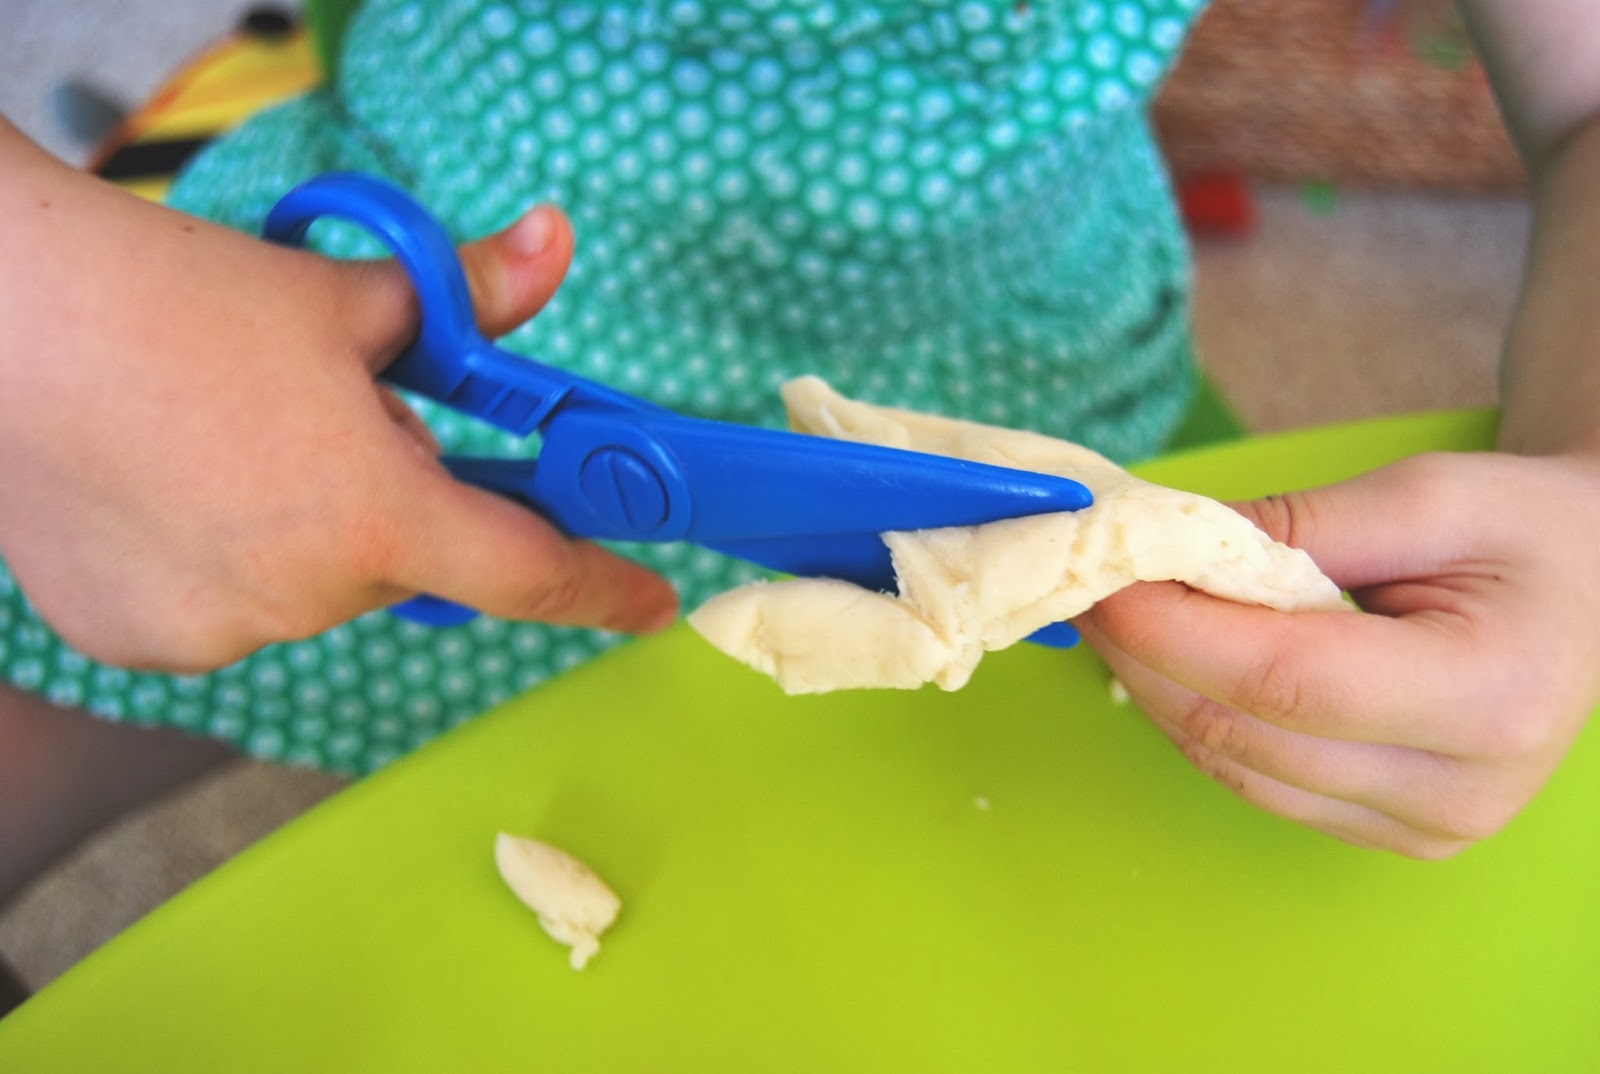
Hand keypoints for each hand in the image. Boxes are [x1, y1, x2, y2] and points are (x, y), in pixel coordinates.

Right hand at [0, 122, 676, 671]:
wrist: (3, 314)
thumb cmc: (182, 299)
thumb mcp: (352, 297)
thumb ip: (470, 296)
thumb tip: (553, 244)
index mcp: (376, 521)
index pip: (530, 575)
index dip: (603, 590)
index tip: (649, 604)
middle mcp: (306, 599)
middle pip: (401, 561)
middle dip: (391, 500)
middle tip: (328, 423)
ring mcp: (218, 633)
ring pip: (311, 585)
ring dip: (302, 530)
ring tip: (229, 443)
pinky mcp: (139, 641)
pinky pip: (228, 607)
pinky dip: (225, 559)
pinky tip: (173, 488)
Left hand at [1078, 450, 1599, 858]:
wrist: (1594, 594)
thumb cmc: (1525, 533)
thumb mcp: (1428, 497)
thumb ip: (1297, 524)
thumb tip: (1168, 544)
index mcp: (1488, 696)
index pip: (1282, 679)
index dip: (1170, 630)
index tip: (1099, 574)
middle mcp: (1457, 790)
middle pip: (1242, 733)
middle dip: (1144, 654)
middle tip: (1084, 581)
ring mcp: (1423, 830)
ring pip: (1233, 767)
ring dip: (1155, 688)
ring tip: (1115, 612)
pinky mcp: (1388, 836)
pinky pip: (1255, 780)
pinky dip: (1197, 716)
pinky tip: (1169, 658)